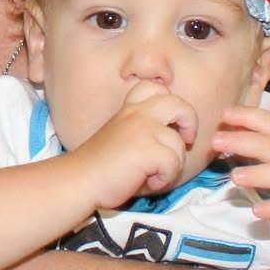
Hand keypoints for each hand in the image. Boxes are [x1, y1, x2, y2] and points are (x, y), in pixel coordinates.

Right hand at [70, 83, 197, 208]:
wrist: (79, 181)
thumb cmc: (101, 167)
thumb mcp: (122, 137)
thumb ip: (145, 131)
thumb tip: (177, 139)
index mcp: (129, 110)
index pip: (155, 88)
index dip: (170, 102)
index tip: (169, 122)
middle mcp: (137, 114)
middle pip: (178, 104)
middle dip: (189, 123)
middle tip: (185, 140)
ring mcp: (143, 129)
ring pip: (179, 144)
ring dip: (171, 165)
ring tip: (151, 173)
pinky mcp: (147, 149)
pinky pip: (173, 164)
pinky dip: (164, 179)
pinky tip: (147, 181)